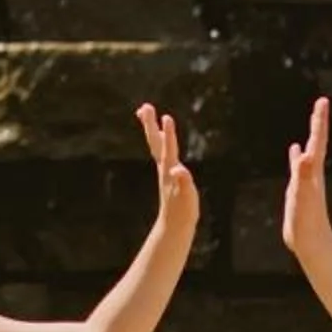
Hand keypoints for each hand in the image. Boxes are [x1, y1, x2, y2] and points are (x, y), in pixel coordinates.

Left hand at [139, 104, 197, 235]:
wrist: (174, 225)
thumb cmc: (182, 212)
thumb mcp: (187, 197)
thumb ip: (183, 181)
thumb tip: (178, 169)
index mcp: (170, 171)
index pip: (169, 148)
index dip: (169, 133)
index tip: (166, 117)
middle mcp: (165, 167)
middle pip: (156, 142)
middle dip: (150, 124)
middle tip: (145, 106)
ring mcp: (165, 170)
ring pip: (156, 144)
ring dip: (151, 128)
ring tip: (146, 112)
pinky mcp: (168, 174)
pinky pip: (162, 151)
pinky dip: (159, 139)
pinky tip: (160, 135)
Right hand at [280, 95, 331, 257]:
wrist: (312, 244)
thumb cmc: (308, 222)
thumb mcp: (303, 197)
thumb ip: (304, 175)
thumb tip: (305, 155)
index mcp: (314, 172)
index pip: (318, 141)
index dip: (319, 121)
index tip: (322, 100)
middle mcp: (312, 174)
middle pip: (317, 142)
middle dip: (318, 122)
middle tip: (320, 103)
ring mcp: (306, 181)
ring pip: (308, 153)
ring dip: (309, 137)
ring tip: (310, 124)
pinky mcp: (299, 191)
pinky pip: (298, 167)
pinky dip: (296, 157)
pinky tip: (294, 151)